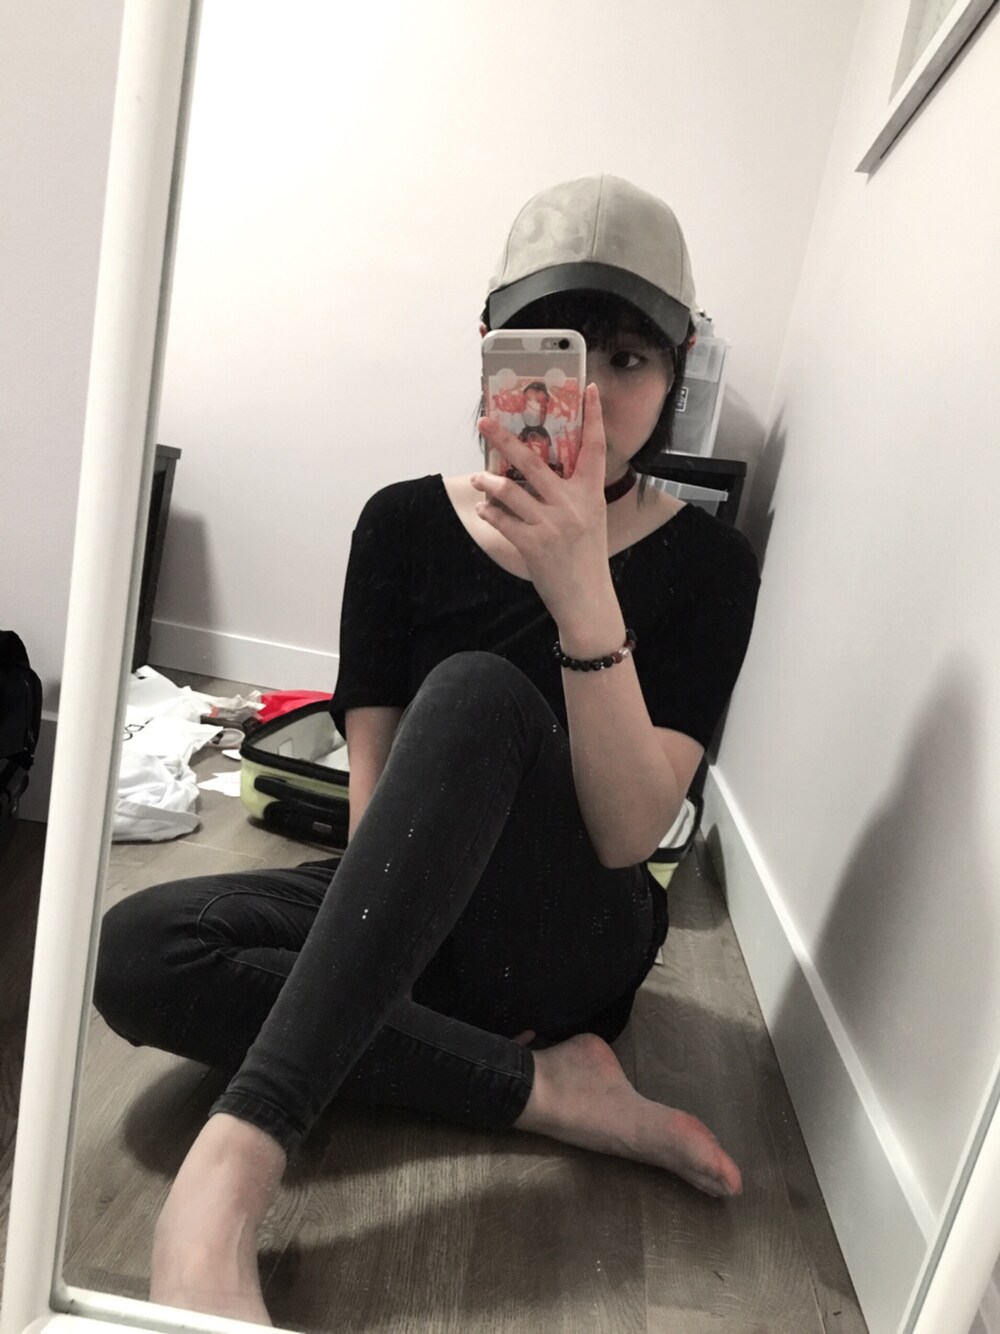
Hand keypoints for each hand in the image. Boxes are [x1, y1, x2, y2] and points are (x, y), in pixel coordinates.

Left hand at [472, 385, 612, 620]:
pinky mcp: (533, 545)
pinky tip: (486, 510)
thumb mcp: (590, 518)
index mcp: (590, 494)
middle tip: (484, 422)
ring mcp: (552, 524)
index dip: (594, 416)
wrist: (587, 599)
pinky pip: (502, 520)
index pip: (594, 447)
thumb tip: (537, 471)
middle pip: (533, 461)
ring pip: (509, 490)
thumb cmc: (586, 557)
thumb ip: (571, 493)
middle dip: (504, 439)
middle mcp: (572, 504)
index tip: (589, 389)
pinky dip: (490, 512)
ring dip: (488, 483)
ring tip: (479, 480)